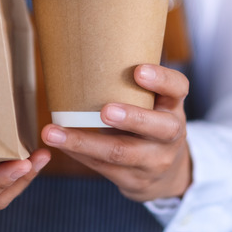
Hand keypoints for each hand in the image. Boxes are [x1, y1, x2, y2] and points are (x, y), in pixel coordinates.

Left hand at [41, 64, 190, 201]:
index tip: (139, 70)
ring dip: (84, 142)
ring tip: (53, 132)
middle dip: (131, 118)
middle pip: (158, 127)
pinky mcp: (135, 179)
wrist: (165, 171)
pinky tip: (59, 143)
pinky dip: (78, 153)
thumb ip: (132, 86)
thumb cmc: (149, 121)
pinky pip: (103, 167)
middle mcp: (171, 134)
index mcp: (173, 105)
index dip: (161, 79)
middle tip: (105, 110)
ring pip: (121, 153)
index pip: (177, 88)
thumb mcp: (153, 103)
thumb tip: (83, 52)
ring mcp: (155, 160)